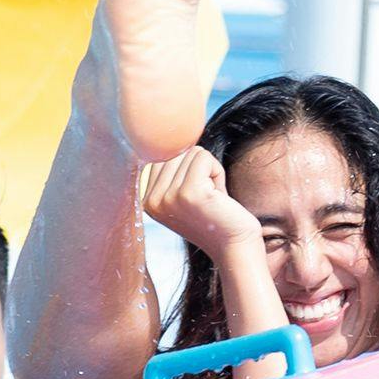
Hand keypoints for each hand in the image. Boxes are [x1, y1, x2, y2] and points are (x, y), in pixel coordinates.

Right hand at [140, 147, 260, 257]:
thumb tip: (171, 132)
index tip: (194, 197)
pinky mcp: (189, 193)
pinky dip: (217, 172)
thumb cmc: (214, 216)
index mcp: (145, 199)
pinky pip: (204, 158)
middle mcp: (151, 199)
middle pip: (175, 151)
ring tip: (211, 198)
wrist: (234, 246)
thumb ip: (171, 169)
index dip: (185, 168)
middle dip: (198, 168)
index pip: (162, 154)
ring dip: (209, 171)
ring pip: (191, 152)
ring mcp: (168, 197)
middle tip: (205, 198)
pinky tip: (218, 196)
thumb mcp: (183, 192)